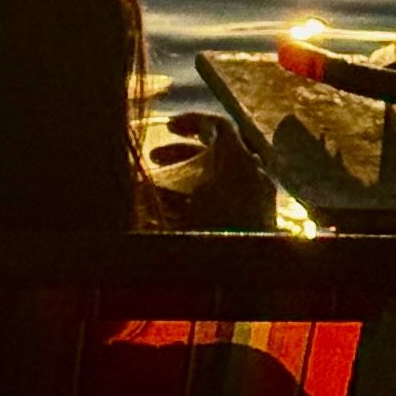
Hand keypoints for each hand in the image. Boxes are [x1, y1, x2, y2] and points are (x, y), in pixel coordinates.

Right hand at [142, 111, 277, 228]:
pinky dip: (204, 200)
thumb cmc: (219, 235)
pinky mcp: (260, 216)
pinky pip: (229, 198)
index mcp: (238, 161)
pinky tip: (178, 216)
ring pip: (221, 176)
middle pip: (217, 152)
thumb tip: (136, 187)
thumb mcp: (186, 211)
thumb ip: (160, 197)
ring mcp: (259, 195)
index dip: (191, 121)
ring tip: (158, 191)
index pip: (218, 126)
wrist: (255, 274)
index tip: (168, 126)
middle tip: (155, 157)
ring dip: (190, 179)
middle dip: (183, 153)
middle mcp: (253, 173)